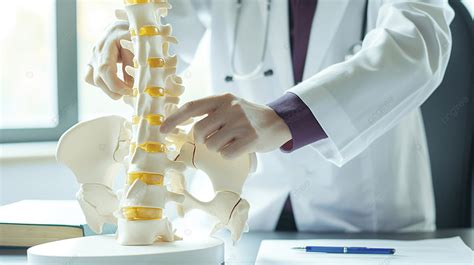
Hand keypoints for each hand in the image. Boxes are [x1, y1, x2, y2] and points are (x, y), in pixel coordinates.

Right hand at [84, 21, 132, 98]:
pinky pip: (90, 77)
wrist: (124, 25)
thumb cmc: (134, 34)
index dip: (116, 85)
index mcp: (108, 44)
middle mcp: (96, 50)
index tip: (130, 91)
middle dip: (114, 90)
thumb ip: (133, 63)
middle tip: (130, 93)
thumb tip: (132, 85)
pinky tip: (115, 82)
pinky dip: (102, 84)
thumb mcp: (137, 44)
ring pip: (91, 79)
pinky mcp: (92, 61)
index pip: (105, 69)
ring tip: (123, 89)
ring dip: (107, 89)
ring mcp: (92, 56)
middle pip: (98, 78)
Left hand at [160, 93, 291, 158]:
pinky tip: (240, 147)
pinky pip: (226, 154)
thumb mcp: (230, 105)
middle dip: (204, 140)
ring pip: (212, 145)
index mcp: (222, 98)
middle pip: (199, 132)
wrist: (278, 122)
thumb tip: (182, 126)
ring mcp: (241, 123)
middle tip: (218, 137)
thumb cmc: (247, 117)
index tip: (162, 131)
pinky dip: (229, 154)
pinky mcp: (250, 139)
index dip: (174, 120)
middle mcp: (231, 108)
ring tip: (232, 140)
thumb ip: (209, 112)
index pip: (191, 107)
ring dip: (218, 147)